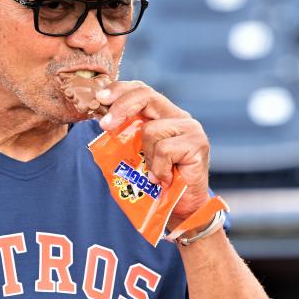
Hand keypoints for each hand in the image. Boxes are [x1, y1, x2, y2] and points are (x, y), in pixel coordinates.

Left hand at [97, 81, 211, 229]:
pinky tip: (165, 178)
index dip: (121, 89)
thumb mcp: (136, 155)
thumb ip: (126, 136)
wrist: (182, 209)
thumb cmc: (156, 183)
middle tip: (104, 125)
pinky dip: (159, 168)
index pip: (142, 91)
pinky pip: (164, 149)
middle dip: (121, 107)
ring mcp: (191, 129)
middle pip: (146, 95)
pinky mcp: (197, 144)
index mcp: (164, 115)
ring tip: (156, 172)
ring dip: (147, 155)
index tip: (101, 97)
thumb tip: (101, 122)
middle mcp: (179, 117)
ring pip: (151, 130)